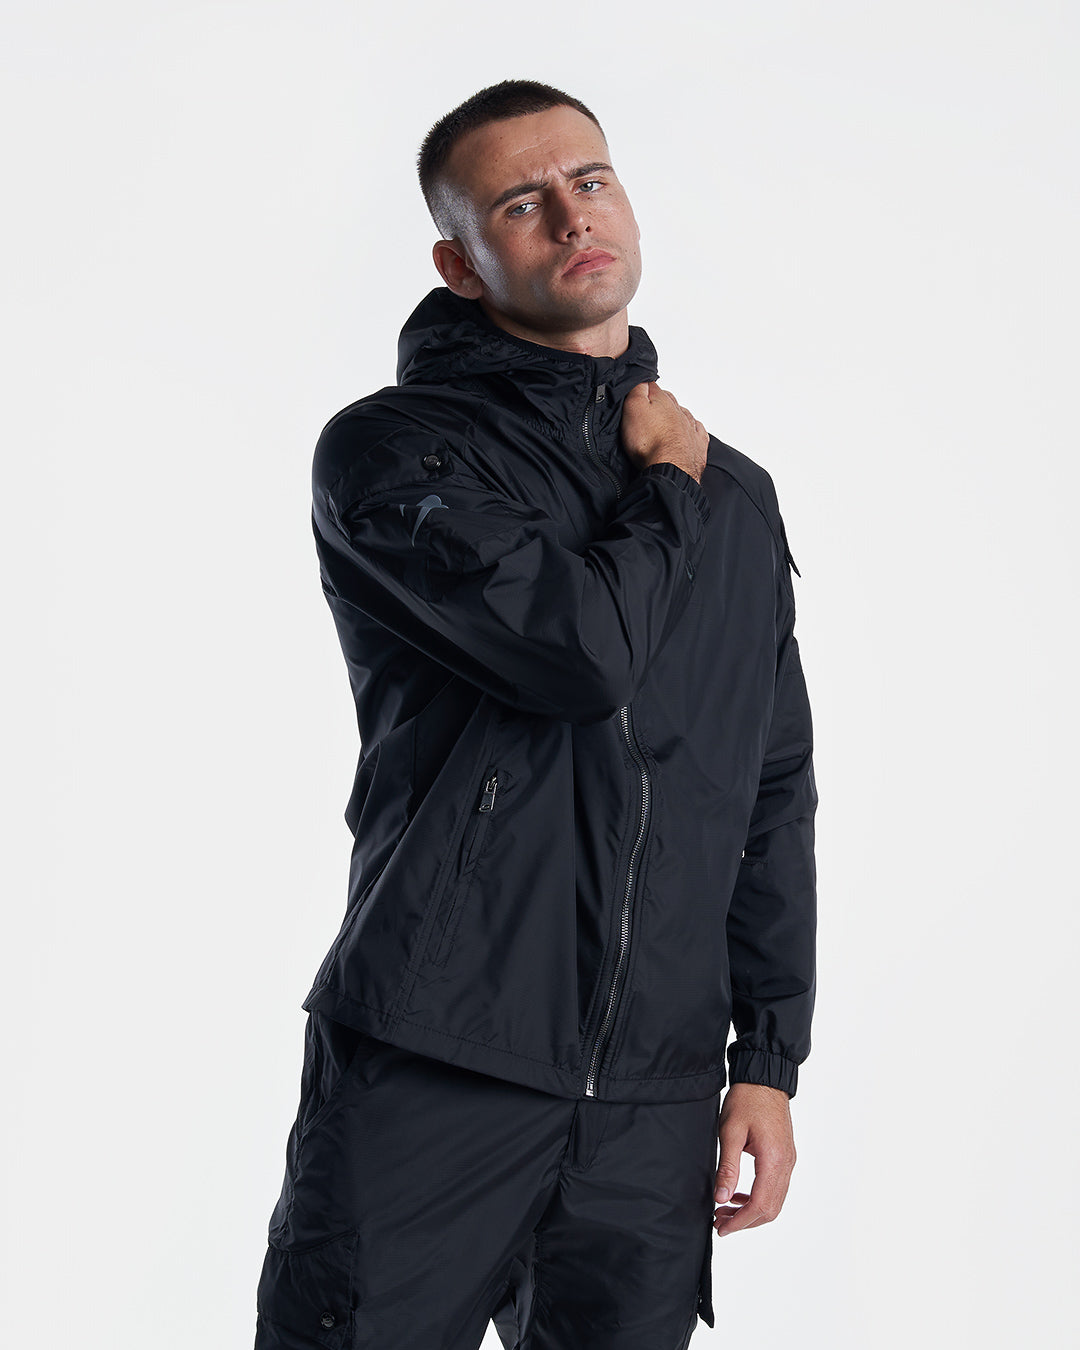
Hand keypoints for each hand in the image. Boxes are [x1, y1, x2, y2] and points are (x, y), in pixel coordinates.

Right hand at [619, 381, 708, 482]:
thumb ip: (637, 390)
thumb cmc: (650, 444)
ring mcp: (690, 431)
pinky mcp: (697, 448)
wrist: (670, 471)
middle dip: (660, 402)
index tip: (637, 392)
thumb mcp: (633, 409)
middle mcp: (680, 414)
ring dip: (677, 415)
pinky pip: (698, 433)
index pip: (652, 387)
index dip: (642, 388)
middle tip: (649, 407)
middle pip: (669, 402)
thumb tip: (642, 379)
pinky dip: (694, 430)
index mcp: (665, 402)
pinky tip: (690, 431)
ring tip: (667, 419)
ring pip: (685, 416)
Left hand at [713, 1081, 795, 1236]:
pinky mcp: (785, 1157)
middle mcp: (786, 1164)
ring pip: (774, 1201)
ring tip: (725, 1211)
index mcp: (774, 1159)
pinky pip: (775, 1188)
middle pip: (770, 1209)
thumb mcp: (730, 1131)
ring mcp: (788, 1161)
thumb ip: (727, 1167)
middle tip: (719, 1222)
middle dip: (745, 1221)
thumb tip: (721, 1198)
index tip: (721, 1228)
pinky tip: (738, 1195)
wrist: (765, 1079)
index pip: (760, 1205)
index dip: (740, 1222)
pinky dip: (758, 1198)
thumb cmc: (747, 1100)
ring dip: (751, 1212)